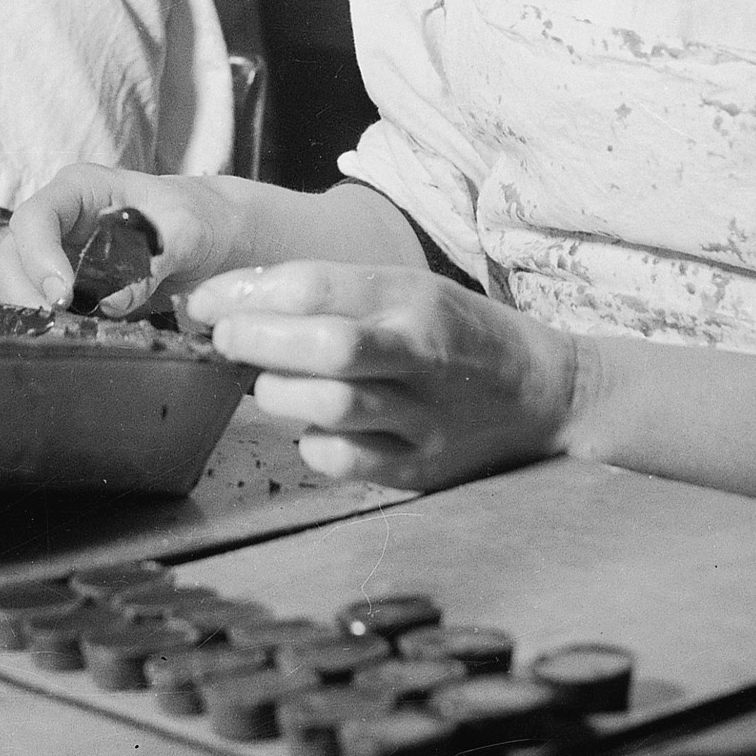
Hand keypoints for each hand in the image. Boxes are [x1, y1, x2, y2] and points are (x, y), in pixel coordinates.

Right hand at [0, 165, 249, 309]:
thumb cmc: (197, 218)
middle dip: (24, 294)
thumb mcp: (187, 231)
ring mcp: (53, 253)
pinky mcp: (59, 286)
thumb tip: (113, 302)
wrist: (210, 235)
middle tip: (60, 325)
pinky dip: (44, 326)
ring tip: (69, 334)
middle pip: (8, 256)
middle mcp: (57, 220)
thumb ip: (153, 260)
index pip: (36, 217)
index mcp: (80, 189)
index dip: (39, 257)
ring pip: (10, 286)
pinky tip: (73, 337)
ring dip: (30, 314)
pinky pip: (32, 307)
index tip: (63, 296)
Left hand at [182, 258, 584, 491]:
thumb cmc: (459, 334)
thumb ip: (334, 292)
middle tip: (226, 338)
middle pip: (326, 345)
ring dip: (278, 393)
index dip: (247, 292)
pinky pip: (343, 460)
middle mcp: (421, 354)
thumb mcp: (408, 290)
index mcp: (413, 297)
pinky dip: (311, 443)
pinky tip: (315, 427)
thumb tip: (239, 297)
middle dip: (257, 339)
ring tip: (270, 384)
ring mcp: (424, 417)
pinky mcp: (422, 469)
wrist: (546, 396)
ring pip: (330, 407)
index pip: (316, 286)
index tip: (208, 301)